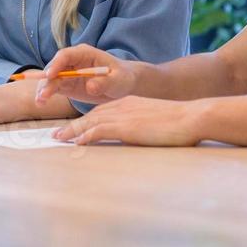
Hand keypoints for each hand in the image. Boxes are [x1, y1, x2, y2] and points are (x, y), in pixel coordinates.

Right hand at [35, 45, 136, 106]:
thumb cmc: (122, 77)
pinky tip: (41, 103)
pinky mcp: (67, 85)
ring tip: (40, 101)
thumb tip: (90, 86)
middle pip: (54, 68)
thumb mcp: (118, 80)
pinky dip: (46, 94)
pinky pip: (53, 88)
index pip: (66, 55)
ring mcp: (68, 73)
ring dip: (44, 89)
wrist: (123, 85)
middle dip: (46, 80)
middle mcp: (73, 61)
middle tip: (43, 94)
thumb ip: (105, 82)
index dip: (56, 64)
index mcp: (84, 54)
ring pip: (51, 79)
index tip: (50, 75)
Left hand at [52, 96, 205, 146]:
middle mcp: (121, 106)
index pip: (100, 111)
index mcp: (128, 103)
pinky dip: (85, 136)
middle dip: (72, 126)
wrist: (191, 117)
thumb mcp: (155, 120)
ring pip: (90, 122)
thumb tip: (137, 136)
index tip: (73, 129)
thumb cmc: (179, 122)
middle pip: (90, 116)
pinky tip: (76, 143)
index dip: (85, 121)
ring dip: (72, 131)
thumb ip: (141, 125)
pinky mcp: (125, 127)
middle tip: (56, 134)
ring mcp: (123, 115)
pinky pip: (99, 130)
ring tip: (58, 139)